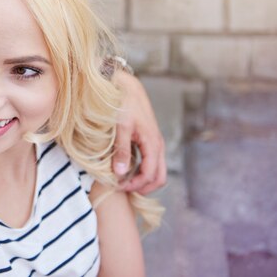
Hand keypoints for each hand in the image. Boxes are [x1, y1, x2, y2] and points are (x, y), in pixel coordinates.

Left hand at [112, 70, 165, 194]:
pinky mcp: (149, 140)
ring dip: (142, 180)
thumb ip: (121, 150)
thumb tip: (121, 173)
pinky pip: (151, 162)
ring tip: (122, 182)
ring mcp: (155, 143)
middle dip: (143, 187)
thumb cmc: (123, 104)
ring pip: (157, 171)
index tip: (117, 187)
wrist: (127, 87)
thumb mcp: (120, 127)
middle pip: (159, 177)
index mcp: (152, 143)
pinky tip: (125, 169)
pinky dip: (141, 171)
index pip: (150, 175)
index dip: (135, 185)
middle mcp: (157, 145)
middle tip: (122, 189)